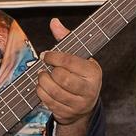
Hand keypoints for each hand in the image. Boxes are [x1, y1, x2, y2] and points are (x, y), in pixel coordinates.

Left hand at [38, 18, 102, 135]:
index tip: (46, 55)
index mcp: (93, 73)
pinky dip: (41, 93)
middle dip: (48, 71)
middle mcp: (89, 90)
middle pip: (61, 78)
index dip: (54, 57)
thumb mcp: (78, 57)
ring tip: (42, 76)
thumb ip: (66, 39)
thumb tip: (55, 23)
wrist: (84, 105)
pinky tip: (42, 87)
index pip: (70, 61)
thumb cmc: (80, 76)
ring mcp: (79, 104)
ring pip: (53, 91)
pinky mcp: (67, 113)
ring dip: (42, 82)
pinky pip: (48, 102)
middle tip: (45, 68)